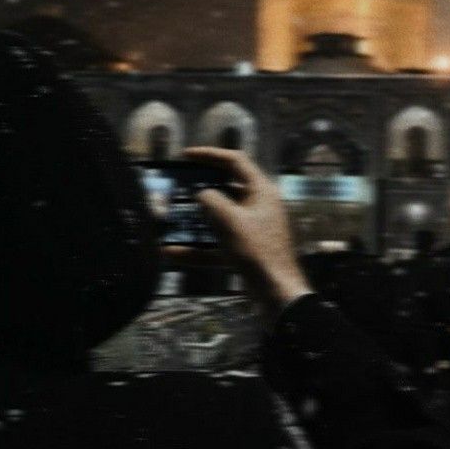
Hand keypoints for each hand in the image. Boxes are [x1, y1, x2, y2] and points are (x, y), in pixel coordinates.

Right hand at [184, 146, 311, 328]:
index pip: (235, 161)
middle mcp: (258, 206)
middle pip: (225, 189)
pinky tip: (173, 254)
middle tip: (178, 187)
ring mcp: (252, 230)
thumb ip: (211, 200)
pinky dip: (198, 248)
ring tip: (172, 219)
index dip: (209, 155)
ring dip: (195, 221)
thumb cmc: (258, 251)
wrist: (277, 294)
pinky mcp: (246, 251)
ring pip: (219, 219)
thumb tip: (202, 195)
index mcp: (261, 191)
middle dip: (199, 190)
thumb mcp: (229, 220)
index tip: (185, 156)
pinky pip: (218, 244)